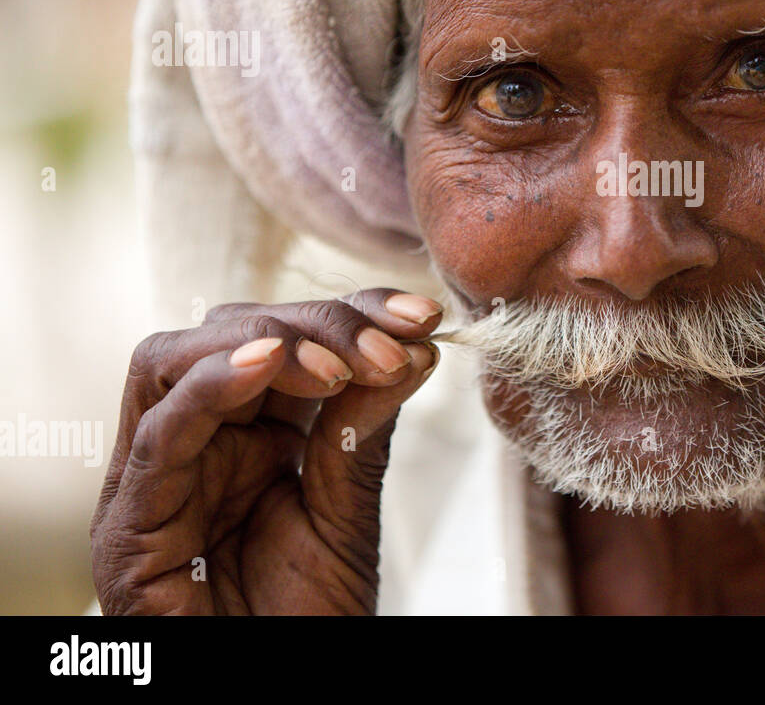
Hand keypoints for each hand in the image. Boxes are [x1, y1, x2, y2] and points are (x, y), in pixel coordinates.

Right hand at [91, 289, 442, 613]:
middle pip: (232, 334)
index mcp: (244, 434)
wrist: (273, 695)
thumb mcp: (347, 513)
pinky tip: (269, 362)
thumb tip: (415, 347)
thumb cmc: (304, 620)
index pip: (285, 337)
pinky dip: (210, 387)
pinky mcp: (128, 526)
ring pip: (177, 362)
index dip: (351, 312)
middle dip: (318, 322)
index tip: (421, 316)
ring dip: (267, 343)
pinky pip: (158, 435)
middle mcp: (195, 443)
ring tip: (337, 361)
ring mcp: (156, 480)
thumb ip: (362, 431)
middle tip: (389, 343)